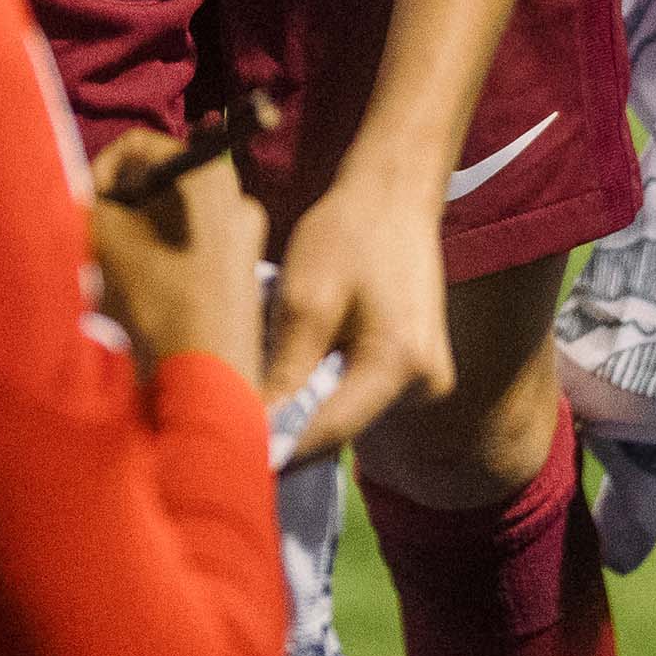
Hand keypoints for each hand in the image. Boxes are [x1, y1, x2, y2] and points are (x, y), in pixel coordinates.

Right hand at [84, 128, 269, 391]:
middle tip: (93, 241)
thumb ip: (89, 209)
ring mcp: (243, 236)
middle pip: (158, 184)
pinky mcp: (240, 271)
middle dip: (117, 210)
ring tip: (113, 276)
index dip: (101, 170)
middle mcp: (234, 197)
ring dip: (133, 238)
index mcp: (208, 177)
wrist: (208, 377)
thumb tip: (79, 199)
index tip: (84, 207)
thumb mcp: (109, 246)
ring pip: (169, 220)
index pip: (141, 145)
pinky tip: (139, 297)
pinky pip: (188, 249)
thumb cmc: (160, 301)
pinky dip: (156, 260)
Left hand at [260, 159, 456, 455]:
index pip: (330, 431)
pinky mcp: (419, 376)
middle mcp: (426, 386)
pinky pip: (362, 398)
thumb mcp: (304, 299)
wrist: (393, 198)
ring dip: (306, 411)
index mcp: (401, 364)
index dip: (277, 449)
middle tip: (232, 427)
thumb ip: (285, 371)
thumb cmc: (348, 235)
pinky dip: (326, 391)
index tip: (227, 457)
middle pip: (341, 429)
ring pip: (350, 415)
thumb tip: (255, 430)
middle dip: (288, 430)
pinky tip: (298, 373)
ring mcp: (428, 383)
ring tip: (261, 395)